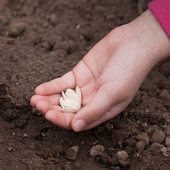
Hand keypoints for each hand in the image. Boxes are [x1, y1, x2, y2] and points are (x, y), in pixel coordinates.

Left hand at [30, 10, 169, 131]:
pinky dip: (50, 87)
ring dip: (47, 99)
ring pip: (61, 98)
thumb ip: (94, 110)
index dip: (62, 120)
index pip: (77, 122)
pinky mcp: (79, 74)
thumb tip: (77, 127)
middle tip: (38, 105)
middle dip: (51, 110)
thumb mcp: (113, 93)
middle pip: (66, 111)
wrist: (135, 42)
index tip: (49, 114)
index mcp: (102, 112)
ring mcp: (84, 88)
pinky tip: (39, 89)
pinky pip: (61, 84)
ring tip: (34, 99)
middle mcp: (91, 102)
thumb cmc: (130, 70)